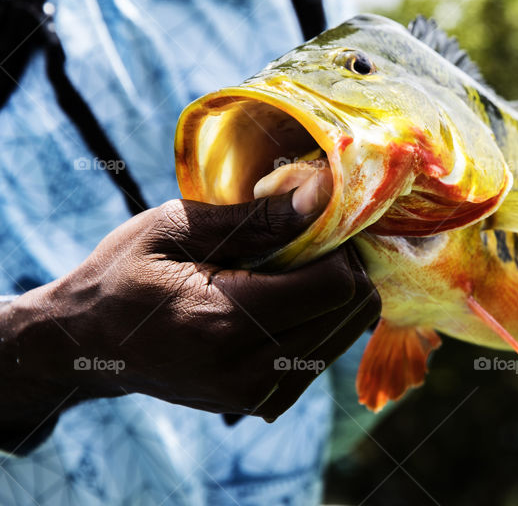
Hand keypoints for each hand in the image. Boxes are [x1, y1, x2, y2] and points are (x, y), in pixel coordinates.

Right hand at [0, 192, 378, 445]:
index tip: (311, 223)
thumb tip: (325, 192)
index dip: (338, 246)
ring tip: (286, 272)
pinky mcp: (262, 403)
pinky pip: (323, 353)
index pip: (337, 286)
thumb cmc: (126, 272)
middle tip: (305, 242)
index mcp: (225, 321)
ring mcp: (257, 395)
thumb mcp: (178, 226)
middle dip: (344, 267)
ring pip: (345, 333)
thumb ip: (258, 216)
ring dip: (333, 295)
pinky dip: (317, 320)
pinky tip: (279, 301)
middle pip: (351, 312)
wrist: (88, 344)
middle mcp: (249, 371)